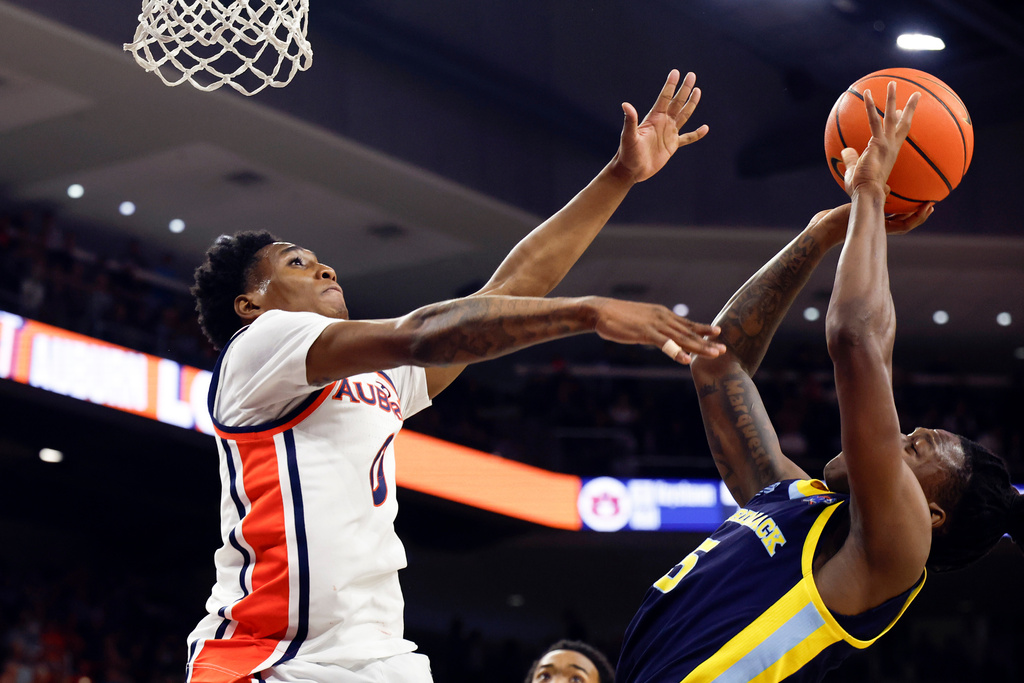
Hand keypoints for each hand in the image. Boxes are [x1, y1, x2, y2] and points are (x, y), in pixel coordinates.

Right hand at [590, 297, 725, 364]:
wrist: (600, 311)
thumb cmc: (618, 318)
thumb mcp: (641, 321)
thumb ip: (654, 329)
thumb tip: (662, 338)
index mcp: (662, 314)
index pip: (686, 323)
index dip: (702, 329)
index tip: (717, 333)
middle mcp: (663, 317)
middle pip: (689, 331)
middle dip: (707, 341)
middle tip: (723, 349)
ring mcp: (655, 325)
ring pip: (682, 338)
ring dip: (699, 347)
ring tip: (714, 354)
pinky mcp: (644, 333)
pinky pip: (664, 343)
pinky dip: (676, 351)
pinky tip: (686, 359)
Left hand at [614, 70, 709, 182]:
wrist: (631, 170)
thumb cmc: (627, 153)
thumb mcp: (628, 136)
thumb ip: (630, 121)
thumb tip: (625, 104)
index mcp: (653, 118)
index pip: (664, 98)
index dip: (670, 85)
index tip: (676, 72)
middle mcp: (662, 123)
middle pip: (676, 103)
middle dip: (684, 89)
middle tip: (691, 75)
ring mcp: (668, 133)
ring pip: (683, 115)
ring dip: (691, 103)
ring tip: (698, 91)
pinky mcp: (672, 145)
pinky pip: (687, 138)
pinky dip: (696, 134)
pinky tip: (705, 128)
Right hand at [808, 200, 933, 244]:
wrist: (819, 230)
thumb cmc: (835, 225)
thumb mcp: (853, 213)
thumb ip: (874, 200)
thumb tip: (889, 188)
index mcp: (878, 227)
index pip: (905, 225)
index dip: (918, 218)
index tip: (929, 207)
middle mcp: (876, 224)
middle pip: (903, 220)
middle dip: (916, 212)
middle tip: (929, 202)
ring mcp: (868, 221)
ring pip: (891, 212)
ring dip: (902, 205)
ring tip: (909, 193)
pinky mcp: (860, 215)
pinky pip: (877, 204)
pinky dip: (882, 196)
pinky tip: (882, 185)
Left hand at [840, 81, 920, 196]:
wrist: (867, 194)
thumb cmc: (861, 187)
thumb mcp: (855, 170)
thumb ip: (851, 158)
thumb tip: (845, 149)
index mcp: (889, 153)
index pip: (897, 134)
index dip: (899, 122)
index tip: (900, 112)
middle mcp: (892, 147)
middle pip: (903, 123)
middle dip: (909, 108)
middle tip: (916, 94)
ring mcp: (887, 144)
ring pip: (891, 117)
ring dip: (892, 98)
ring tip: (893, 83)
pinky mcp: (878, 143)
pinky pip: (873, 120)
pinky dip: (870, 106)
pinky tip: (866, 94)